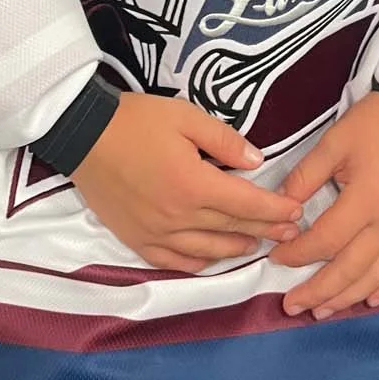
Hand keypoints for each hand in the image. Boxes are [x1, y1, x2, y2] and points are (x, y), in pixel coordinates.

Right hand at [73, 94, 302, 271]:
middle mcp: (179, 217)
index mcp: (194, 184)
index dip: (275, 210)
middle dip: (265, 230)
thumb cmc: (135, 120)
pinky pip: (174, 262)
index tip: (295, 211)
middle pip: (231, 230)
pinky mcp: (136, 240)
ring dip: (236, 249)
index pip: (247, 204)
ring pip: (207, 251)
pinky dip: (198, 263)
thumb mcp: (185, 116)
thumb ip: (224, 140)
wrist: (82, 135)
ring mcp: (156, 234)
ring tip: (255, 243)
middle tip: (288, 232)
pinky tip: (210, 258)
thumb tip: (257, 162)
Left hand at [268, 91, 378, 319]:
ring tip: (320, 311)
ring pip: (378, 277)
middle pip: (350, 270)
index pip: (326, 240)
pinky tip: (372, 299)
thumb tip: (281, 209)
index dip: (297, 254)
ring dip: (348, 298)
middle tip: (290, 305)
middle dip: (318, 291)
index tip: (275, 257)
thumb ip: (305, 177)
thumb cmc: (374, 123)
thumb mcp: (333, 142)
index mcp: (366, 201)